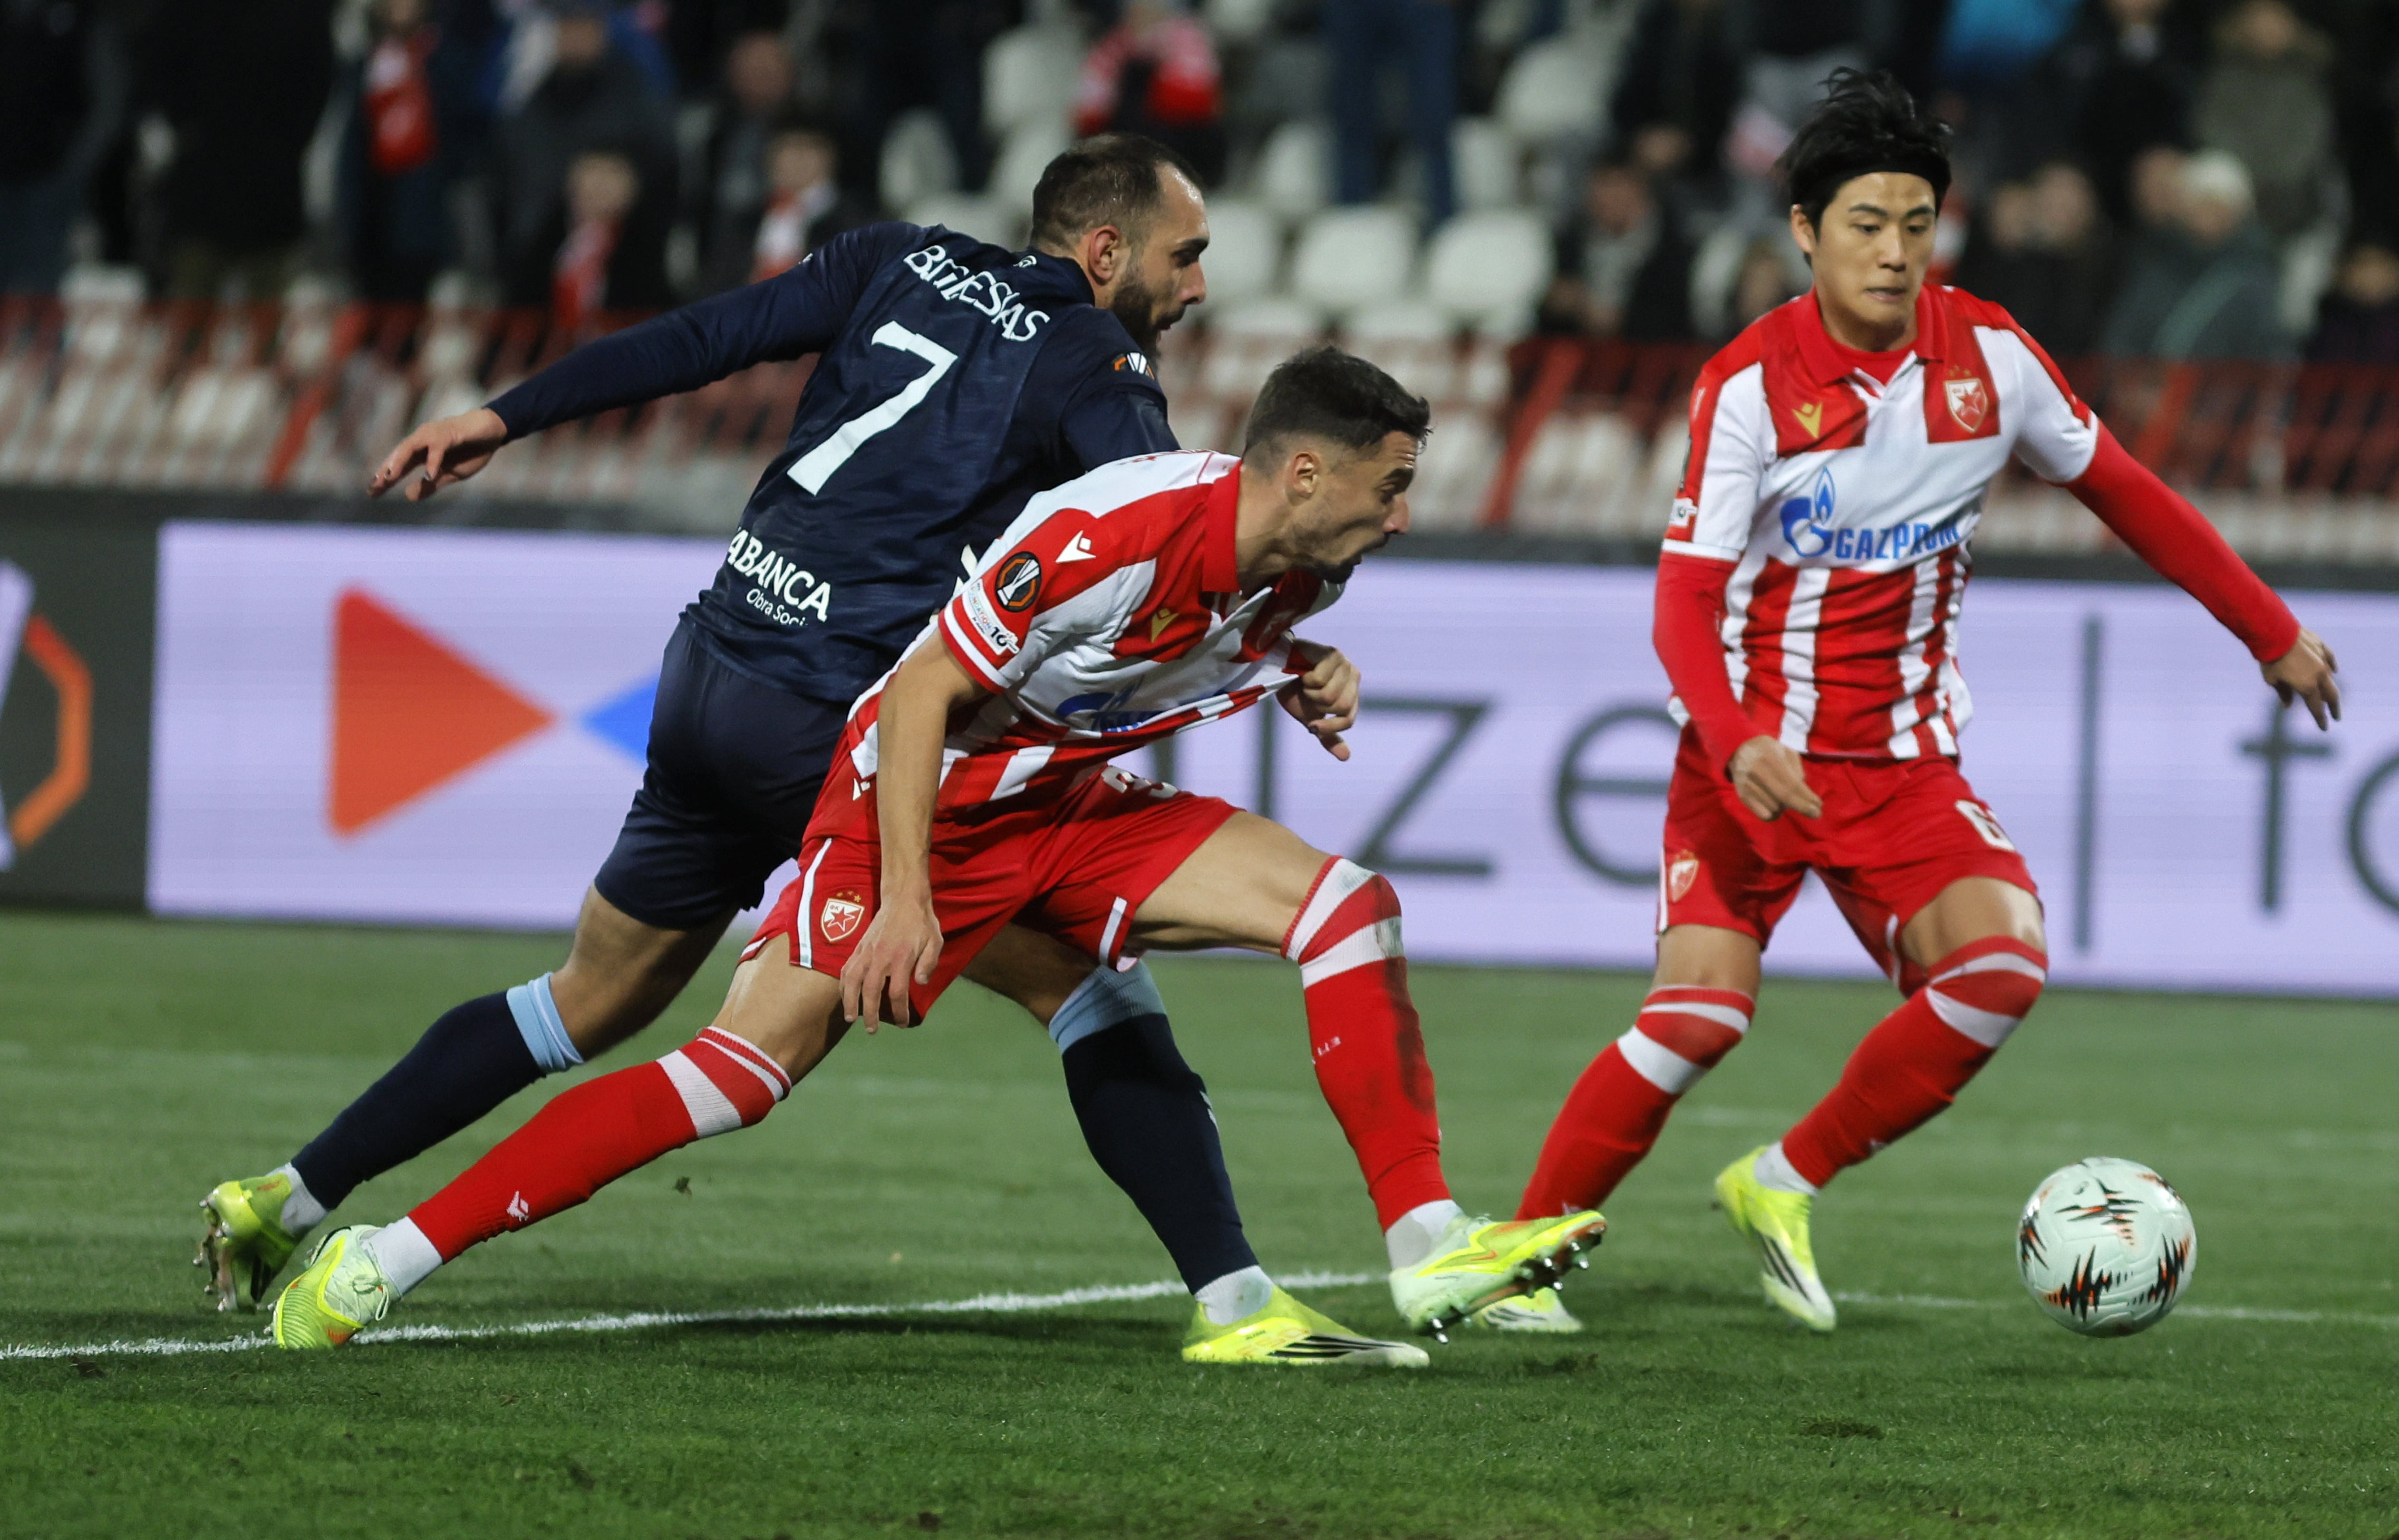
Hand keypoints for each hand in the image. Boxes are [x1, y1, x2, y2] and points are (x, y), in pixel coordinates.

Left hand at [367, 406, 509, 501]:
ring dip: (399, 462)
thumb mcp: (451, 474)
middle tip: (374, 487)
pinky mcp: (450, 433)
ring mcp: (434, 435)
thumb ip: (431, 485)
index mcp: (422, 452)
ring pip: (410, 447)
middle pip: (399, 456)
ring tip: (390, 478)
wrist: (493, 432)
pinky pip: (437, 448)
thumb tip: (408, 496)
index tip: (372, 493)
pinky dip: (433, 462)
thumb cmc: (473, 450)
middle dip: (386, 471)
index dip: (386, 478)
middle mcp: (423, 440)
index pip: (399, 466)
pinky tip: (429, 475)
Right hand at [838, 886, 941, 1030]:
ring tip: (851, 1018)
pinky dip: (843, 985)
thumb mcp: (935, 941)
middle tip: (872, 1030)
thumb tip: (920, 983)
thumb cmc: (922, 923)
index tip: (903, 1023)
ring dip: (850, 1001)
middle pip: (870, 991)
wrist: (903, 899)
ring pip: (852, 981)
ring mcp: (867, 952)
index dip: (900, 1011)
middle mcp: (881, 957)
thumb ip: (929, 963)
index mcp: (902, 957)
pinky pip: (847, 969)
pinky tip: (844, 996)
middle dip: (870, 1013)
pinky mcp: (859, 948)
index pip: (898, 992)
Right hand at [1279, 642, 1358, 760]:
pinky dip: (1306, 679)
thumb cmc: (1294, 690)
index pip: (1348, 719)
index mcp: (1352, 692)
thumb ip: (1327, 736)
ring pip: (1329, 695)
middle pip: (1340, 707)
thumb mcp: (1310, 717)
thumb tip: (1346, 758)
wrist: (1276, 666)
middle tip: (1308, 694)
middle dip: (1317, 705)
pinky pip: (1320, 680)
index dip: (1329, 727)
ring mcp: (1344, 663)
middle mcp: (1353, 676)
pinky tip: (1303, 670)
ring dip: (1310, 692)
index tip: (1312, 726)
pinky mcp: (1332, 653)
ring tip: (1305, 681)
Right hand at [1728, 735, 1821, 821]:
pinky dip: (1774, 813)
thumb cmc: (1768, 750)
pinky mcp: (1743, 796)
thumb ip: (1796, 769)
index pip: (1791, 784)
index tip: (1818, 805)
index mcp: (1770, 758)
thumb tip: (1803, 792)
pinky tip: (1776, 805)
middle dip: (1803, 807)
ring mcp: (1748, 786)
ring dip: (1786, 806)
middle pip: (1784, 798)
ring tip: (1785, 797)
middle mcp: (1757, 773)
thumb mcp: (1786, 751)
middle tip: (1816, 814)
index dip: (1806, 797)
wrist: (1739, 749)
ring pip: (1776, 808)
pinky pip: (1764, 815)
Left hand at [2261, 627, 2340, 729]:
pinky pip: (2330, 658)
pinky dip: (2332, 666)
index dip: (2320, 719)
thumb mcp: (2272, 680)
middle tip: (2336, 716)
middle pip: (2331, 695)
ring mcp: (2322, 660)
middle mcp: (2319, 675)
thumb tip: (2288, 705)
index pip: (2316, 707)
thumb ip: (2283, 693)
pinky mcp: (2321, 646)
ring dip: (2331, 688)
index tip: (2324, 728)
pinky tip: (2334, 670)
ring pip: (2331, 677)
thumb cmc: (2270, 659)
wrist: (2275, 633)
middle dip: (2333, 707)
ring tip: (2332, 697)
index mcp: (2307, 686)